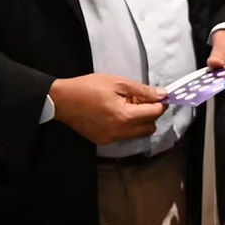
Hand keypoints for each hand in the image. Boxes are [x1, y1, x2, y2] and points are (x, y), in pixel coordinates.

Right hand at [48, 73, 166, 144]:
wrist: (62, 100)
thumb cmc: (89, 87)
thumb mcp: (118, 83)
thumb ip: (143, 90)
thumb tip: (163, 95)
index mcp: (124, 117)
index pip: (154, 114)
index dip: (160, 103)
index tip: (160, 95)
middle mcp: (120, 132)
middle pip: (149, 128)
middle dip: (151, 114)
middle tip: (142, 99)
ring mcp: (111, 139)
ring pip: (137, 133)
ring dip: (139, 121)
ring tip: (127, 105)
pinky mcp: (103, 141)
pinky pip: (124, 135)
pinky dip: (126, 126)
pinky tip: (116, 113)